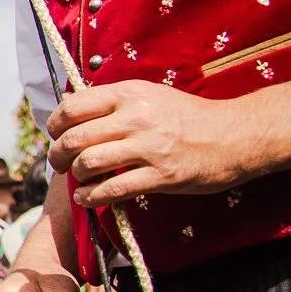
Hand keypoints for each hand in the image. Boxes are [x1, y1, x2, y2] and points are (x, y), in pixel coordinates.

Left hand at [49, 80, 280, 206]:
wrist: (236, 135)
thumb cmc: (187, 116)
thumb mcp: (149, 95)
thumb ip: (113, 102)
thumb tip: (71, 112)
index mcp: (128, 94)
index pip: (72, 107)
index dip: (54, 124)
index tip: (55, 135)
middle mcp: (135, 117)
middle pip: (74, 138)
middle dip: (58, 155)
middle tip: (59, 163)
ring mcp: (149, 147)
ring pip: (89, 163)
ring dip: (75, 175)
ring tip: (77, 179)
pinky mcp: (162, 175)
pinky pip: (113, 188)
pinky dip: (92, 196)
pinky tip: (87, 197)